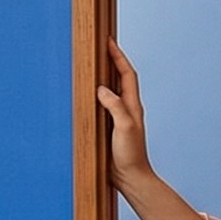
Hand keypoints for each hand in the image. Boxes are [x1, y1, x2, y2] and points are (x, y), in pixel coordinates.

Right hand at [94, 37, 153, 192]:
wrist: (130, 178)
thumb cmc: (130, 155)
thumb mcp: (124, 127)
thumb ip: (115, 106)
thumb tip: (101, 89)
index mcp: (132, 106)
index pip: (126, 74)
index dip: (118, 56)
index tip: (109, 41)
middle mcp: (127, 109)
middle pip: (120, 78)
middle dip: (111, 61)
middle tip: (100, 47)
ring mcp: (118, 118)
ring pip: (111, 90)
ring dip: (104, 76)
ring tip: (93, 64)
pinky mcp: (110, 128)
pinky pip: (103, 104)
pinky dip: (96, 94)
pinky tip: (88, 94)